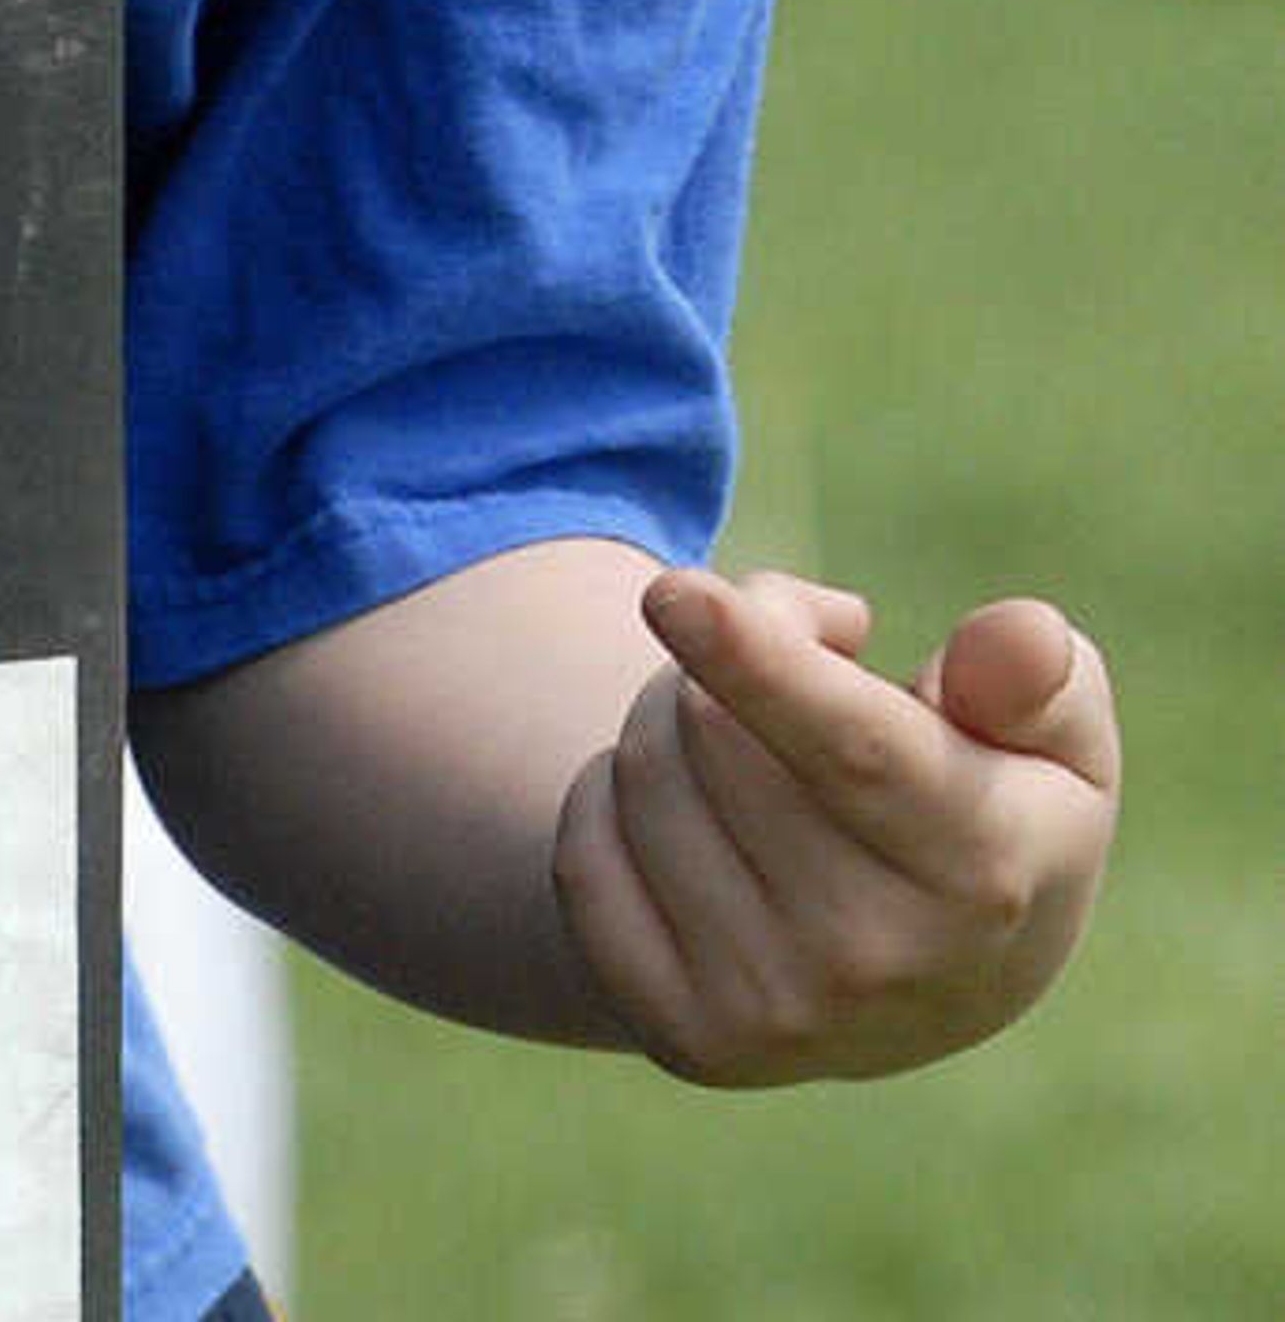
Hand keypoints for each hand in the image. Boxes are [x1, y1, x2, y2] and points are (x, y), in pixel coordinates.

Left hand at [554, 563, 1118, 1084]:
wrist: (935, 978)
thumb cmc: (989, 803)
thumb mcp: (1054, 735)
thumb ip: (1038, 673)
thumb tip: (1019, 640)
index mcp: (982, 868)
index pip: (854, 750)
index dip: (761, 662)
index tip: (673, 592)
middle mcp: (880, 962)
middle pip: (711, 723)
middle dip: (725, 659)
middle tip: (782, 687)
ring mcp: (779, 1016)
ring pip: (639, 772)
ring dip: (668, 723)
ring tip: (748, 761)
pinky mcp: (688, 1043)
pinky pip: (581, 856)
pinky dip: (612, 803)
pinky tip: (692, 830)